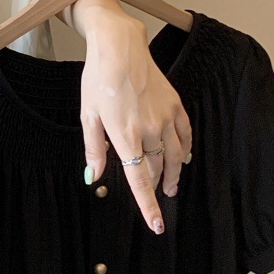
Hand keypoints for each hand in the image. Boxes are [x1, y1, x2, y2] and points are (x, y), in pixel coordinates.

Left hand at [80, 13, 192, 233]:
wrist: (119, 47)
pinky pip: (185, 134)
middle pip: (157, 168)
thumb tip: (92, 177)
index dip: (148, 205)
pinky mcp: (175, 105)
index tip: (157, 225)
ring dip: (173, 174)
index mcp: (124, 134)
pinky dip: (185, 150)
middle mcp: (149, 128)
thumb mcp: (88, 115)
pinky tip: (183, 157)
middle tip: (159, 199)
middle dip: (157, 187)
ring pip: (174, 156)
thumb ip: (94, 149)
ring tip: (171, 185)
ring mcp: (165, 116)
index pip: (139, 179)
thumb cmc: (97, 80)